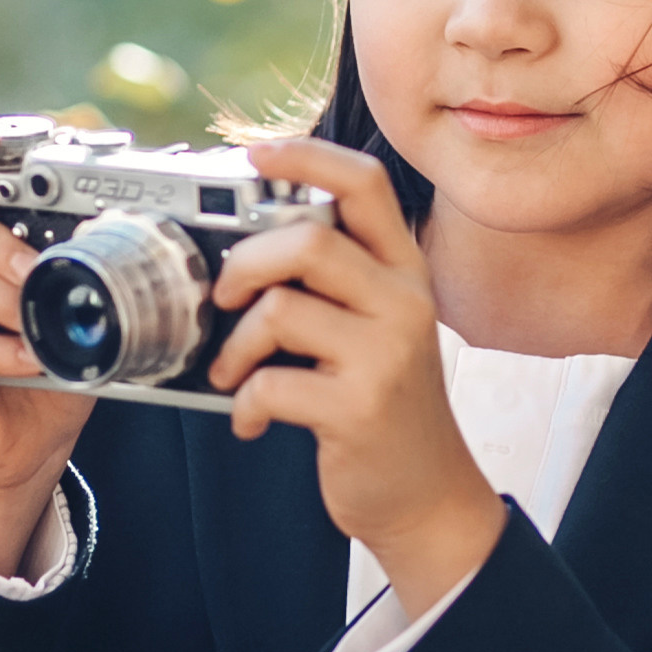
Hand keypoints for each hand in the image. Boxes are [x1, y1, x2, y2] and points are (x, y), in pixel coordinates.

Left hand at [208, 137, 505, 621]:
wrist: (428, 497)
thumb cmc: (387, 407)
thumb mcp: (380, 328)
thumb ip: (337, 282)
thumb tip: (249, 245)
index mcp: (406, 272)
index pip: (365, 184)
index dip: (306, 156)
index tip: (255, 155)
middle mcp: (405, 302)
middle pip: (310, 239)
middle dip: (245, 264)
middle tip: (223, 299)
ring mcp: (386, 354)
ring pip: (281, 309)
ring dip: (235, 345)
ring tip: (232, 372)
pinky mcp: (360, 407)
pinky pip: (273, 383)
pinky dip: (244, 402)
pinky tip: (252, 419)